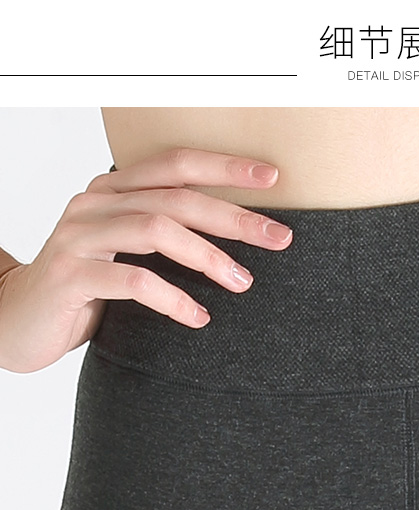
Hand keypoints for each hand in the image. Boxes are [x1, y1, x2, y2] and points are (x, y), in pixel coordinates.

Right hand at [0, 148, 293, 372]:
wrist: (16, 321)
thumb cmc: (81, 291)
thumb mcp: (124, 256)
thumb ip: (161, 238)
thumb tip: (234, 242)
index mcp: (112, 190)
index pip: (175, 164)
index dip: (224, 167)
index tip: (272, 179)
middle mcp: (94, 203)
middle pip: (176, 196)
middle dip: (234, 216)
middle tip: (277, 238)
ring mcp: (79, 237)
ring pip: (157, 230)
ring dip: (208, 256)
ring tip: (242, 281)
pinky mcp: (71, 275)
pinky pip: (133, 280)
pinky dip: (173, 298)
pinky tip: (198, 317)